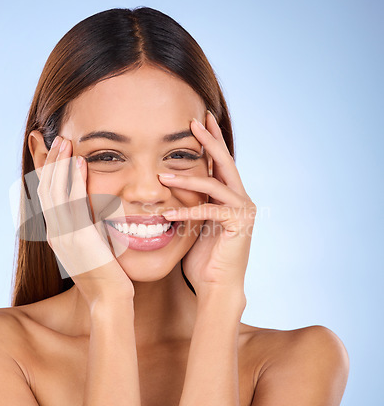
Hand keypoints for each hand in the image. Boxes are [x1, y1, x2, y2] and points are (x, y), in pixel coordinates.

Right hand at [36, 136, 133, 308]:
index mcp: (57, 234)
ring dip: (60, 163)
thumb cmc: (105, 276)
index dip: (47, 171)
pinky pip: (73, 202)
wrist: (108, 299)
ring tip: (66, 141)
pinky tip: (80, 162)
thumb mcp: (92, 247)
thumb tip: (95, 209)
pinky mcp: (78, 236)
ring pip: (56, 190)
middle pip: (47, 188)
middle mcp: (55, 231)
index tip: (51, 150)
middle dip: (51, 161)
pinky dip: (74, 180)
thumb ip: (88, 227)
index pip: (47, 195)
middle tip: (59, 138)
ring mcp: (64, 233)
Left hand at [160, 111, 256, 301]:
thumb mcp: (193, 223)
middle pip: (224, 162)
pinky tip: (167, 213)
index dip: (210, 140)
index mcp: (229, 196)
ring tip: (162, 176)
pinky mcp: (240, 224)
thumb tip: (168, 185)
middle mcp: (241, 198)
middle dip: (208, 140)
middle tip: (193, 122)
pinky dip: (187, 211)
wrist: (216, 286)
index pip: (219, 163)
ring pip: (214, 185)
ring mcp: (244, 210)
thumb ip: (191, 202)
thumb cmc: (202, 257)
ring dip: (187, 178)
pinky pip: (209, 211)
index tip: (199, 120)